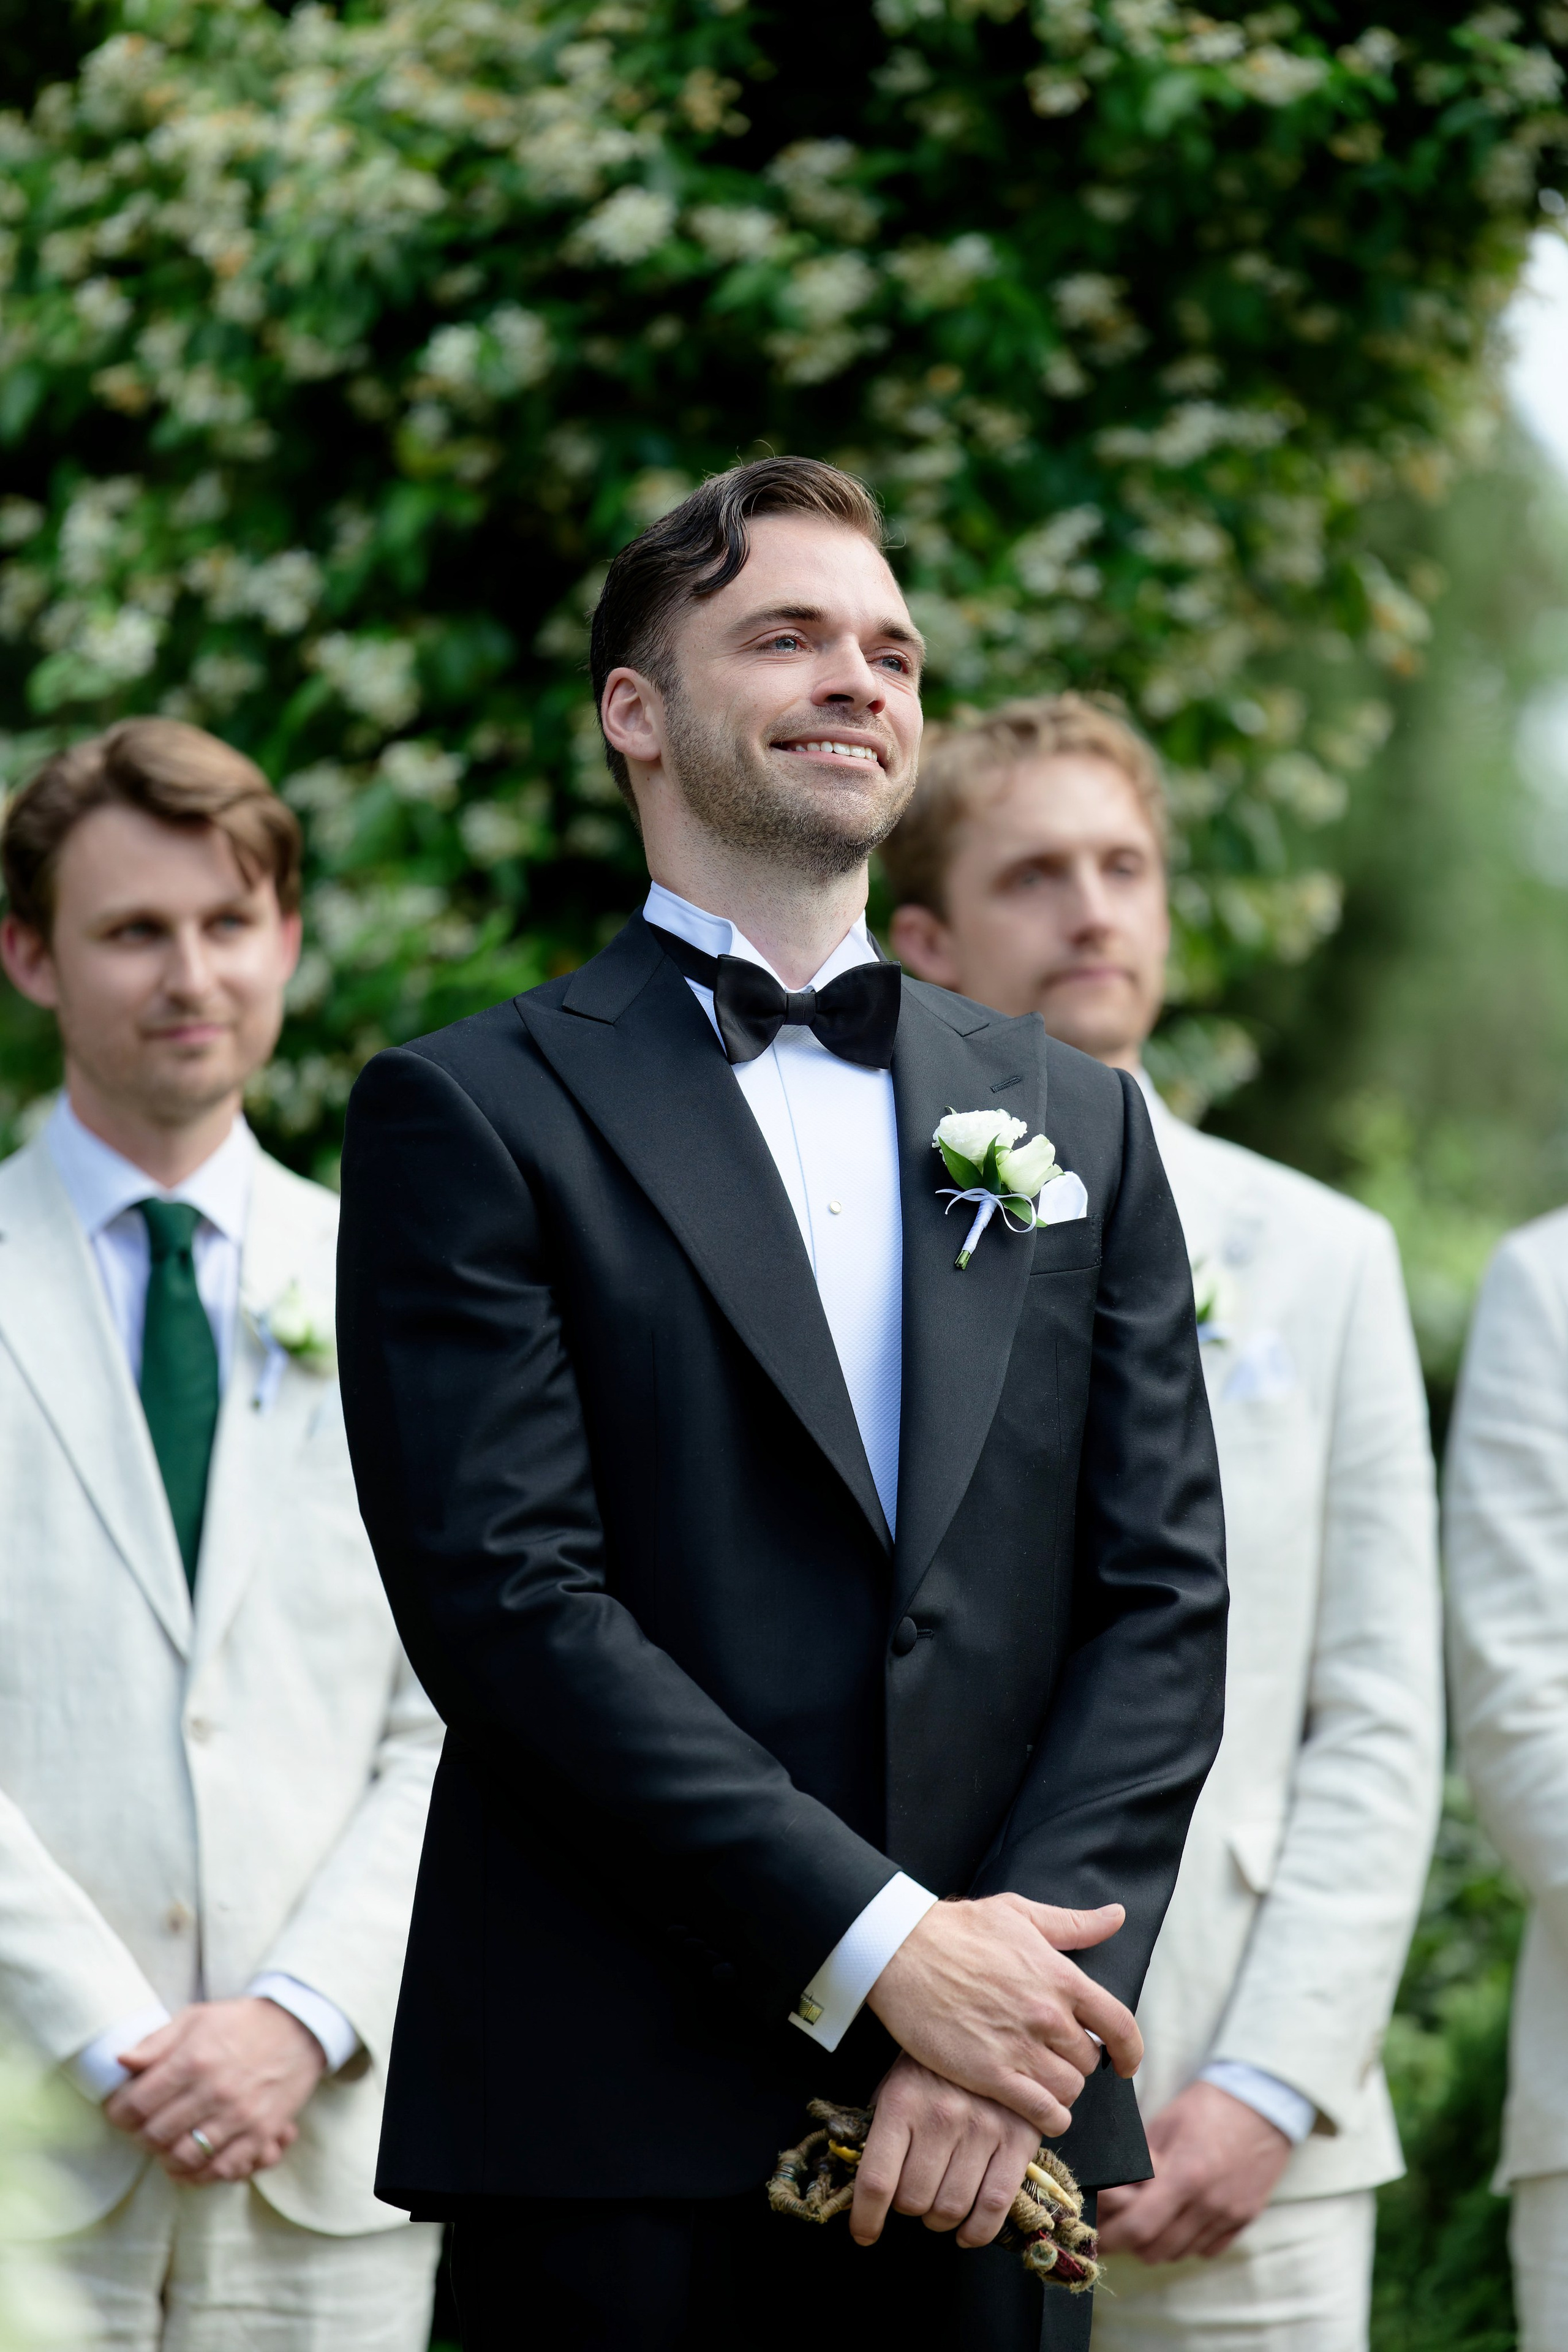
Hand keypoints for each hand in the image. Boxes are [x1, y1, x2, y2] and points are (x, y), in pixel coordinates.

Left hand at [104, 1997, 325, 2183]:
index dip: (118, 2113)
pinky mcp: (261, 2134)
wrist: (299, 2027)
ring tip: (164, 2146)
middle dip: (139, 2136)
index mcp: (193, 2060)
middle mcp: (214, 2091)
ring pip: (183, 2158)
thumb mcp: (196, 2018)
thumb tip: (120, 2062)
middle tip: (142, 2128)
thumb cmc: (242, 2022)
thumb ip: (156, 2042)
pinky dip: (199, 2175)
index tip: (120, 2111)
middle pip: (154, 2135)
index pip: (136, 2104)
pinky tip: (191, 2164)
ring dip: (165, 2158)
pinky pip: (221, 2170)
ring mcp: (239, 2116)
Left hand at [850, 2054, 1041, 2249]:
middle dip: (908, 2208)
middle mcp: (941, 2115)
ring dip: (939, 2219)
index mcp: (902, 2100)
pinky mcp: (1018, 2139)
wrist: (993, 2029)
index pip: (876, 2179)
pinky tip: (966, 2230)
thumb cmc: (934, 2066)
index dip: (866, 2217)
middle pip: (913, 2200)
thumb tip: (866, 2188)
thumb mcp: (896, 2084)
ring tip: (939, 2205)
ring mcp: (983, 2128)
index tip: (864, 2233)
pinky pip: (994, 2206)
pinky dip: (977, 2231)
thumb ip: (881, 2131)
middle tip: (913, 2196)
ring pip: (950, 2208)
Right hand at [867, 1894, 1139, 2138]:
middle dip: (1077, 2061)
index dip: (1130, 2050)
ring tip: (1043, 2082)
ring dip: (1061, 2089)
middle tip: (1055, 2058)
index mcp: (1060, 1976)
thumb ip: (1072, 1923)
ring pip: (1068, 2088)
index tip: (1126, 2062)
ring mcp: (1020, 2047)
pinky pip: (1041, 2112)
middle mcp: (1047, 2015)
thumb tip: (1117, 1916)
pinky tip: (1038, 2111)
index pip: (1118, 2024)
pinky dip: (1047, 2118)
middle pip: (1089, 2061)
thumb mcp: (1019, 1913)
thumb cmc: (958, 1928)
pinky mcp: (990, 2074)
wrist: (902, 1950)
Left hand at [1094, 2079, 1294, 2261]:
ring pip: (1181, 2253)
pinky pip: (1207, 2250)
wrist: (1263, 2102)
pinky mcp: (1245, 2219)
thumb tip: (1110, 2192)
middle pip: (1157, 2249)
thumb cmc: (1208, 2106)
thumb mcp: (1165, 2125)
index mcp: (1186, 2174)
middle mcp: (1210, 2203)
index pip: (1139, 2226)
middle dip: (1129, 2243)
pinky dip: (1186, 2242)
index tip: (1094, 2234)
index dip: (1111, 2236)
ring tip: (1145, 2222)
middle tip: (1114, 2228)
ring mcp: (1230, 2215)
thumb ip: (1140, 2164)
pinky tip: (1177, 2220)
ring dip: (1157, 2244)